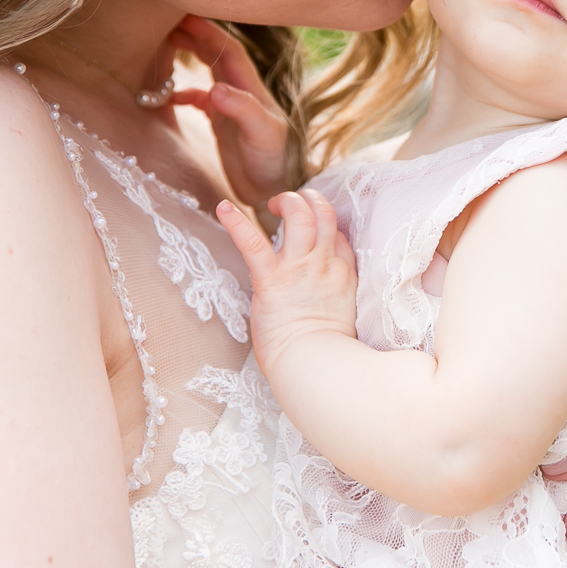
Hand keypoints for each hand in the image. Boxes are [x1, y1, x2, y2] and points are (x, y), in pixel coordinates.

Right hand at [168, 14, 290, 207]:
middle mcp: (242, 94)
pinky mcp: (223, 124)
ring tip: (167, 45)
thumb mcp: (262, 135)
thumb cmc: (272, 163)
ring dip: (191, 57)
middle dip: (196, 37)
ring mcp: (232, 108)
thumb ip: (243, 110)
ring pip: (209, 73)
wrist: (274, 190)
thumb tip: (216, 89)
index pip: (230, 52)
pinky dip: (183, 93)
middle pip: (218, 55)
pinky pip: (200, 100)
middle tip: (169, 24)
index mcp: (253, 90)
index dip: (209, 33)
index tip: (186, 17)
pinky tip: (168, 96)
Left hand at [217, 189, 358, 368]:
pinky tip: (224, 208)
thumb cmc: (324, 352)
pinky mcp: (271, 280)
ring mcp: (299, 269)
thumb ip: (333, 292)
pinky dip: (236, 222)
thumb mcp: (342, 314)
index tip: (312, 228)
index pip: (338, 234)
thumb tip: (318, 291)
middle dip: (309, 200)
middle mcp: (324, 264)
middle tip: (293, 203)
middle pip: (324, 214)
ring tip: (274, 203)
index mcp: (342, 274)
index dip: (326, 224)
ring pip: (300, 216)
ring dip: (287, 201)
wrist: (314, 367)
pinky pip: (253, 243)